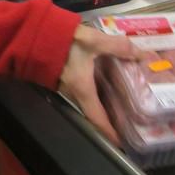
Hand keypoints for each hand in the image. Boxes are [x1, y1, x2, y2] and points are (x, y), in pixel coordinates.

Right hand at [57, 24, 139, 145]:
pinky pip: (82, 89)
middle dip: (108, 117)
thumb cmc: (62, 40)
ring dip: (102, 102)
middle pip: (93, 110)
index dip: (108, 131)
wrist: (33, 33)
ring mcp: (65, 85)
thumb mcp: (93, 40)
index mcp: (82, 89)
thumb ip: (117, 46)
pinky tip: (106, 80)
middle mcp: (72, 92)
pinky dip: (96, 90)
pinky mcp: (62, 76)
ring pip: (87, 99)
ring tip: (121, 99)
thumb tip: (142, 55)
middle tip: (127, 118)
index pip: (96, 117)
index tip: (120, 141)